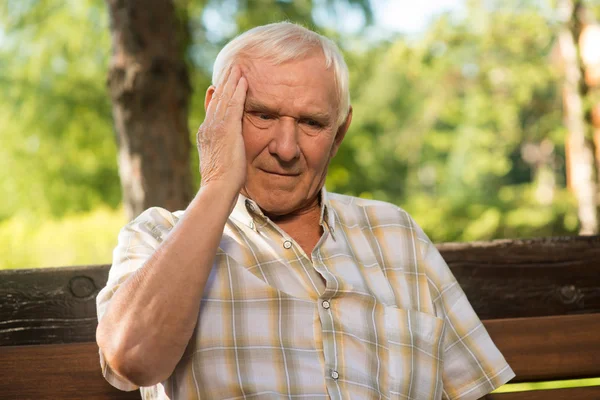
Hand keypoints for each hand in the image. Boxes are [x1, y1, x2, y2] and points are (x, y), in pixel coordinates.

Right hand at [196, 66, 247, 191]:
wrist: (217, 188)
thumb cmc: (222, 184)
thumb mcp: (221, 163)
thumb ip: (223, 151)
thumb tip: (227, 150)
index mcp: (205, 135)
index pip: (212, 109)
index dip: (218, 94)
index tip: (222, 83)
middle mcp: (208, 127)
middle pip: (216, 99)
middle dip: (224, 82)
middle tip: (232, 67)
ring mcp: (216, 127)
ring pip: (224, 98)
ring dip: (232, 81)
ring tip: (238, 67)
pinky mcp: (227, 129)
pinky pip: (234, 105)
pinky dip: (238, 91)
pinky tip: (244, 81)